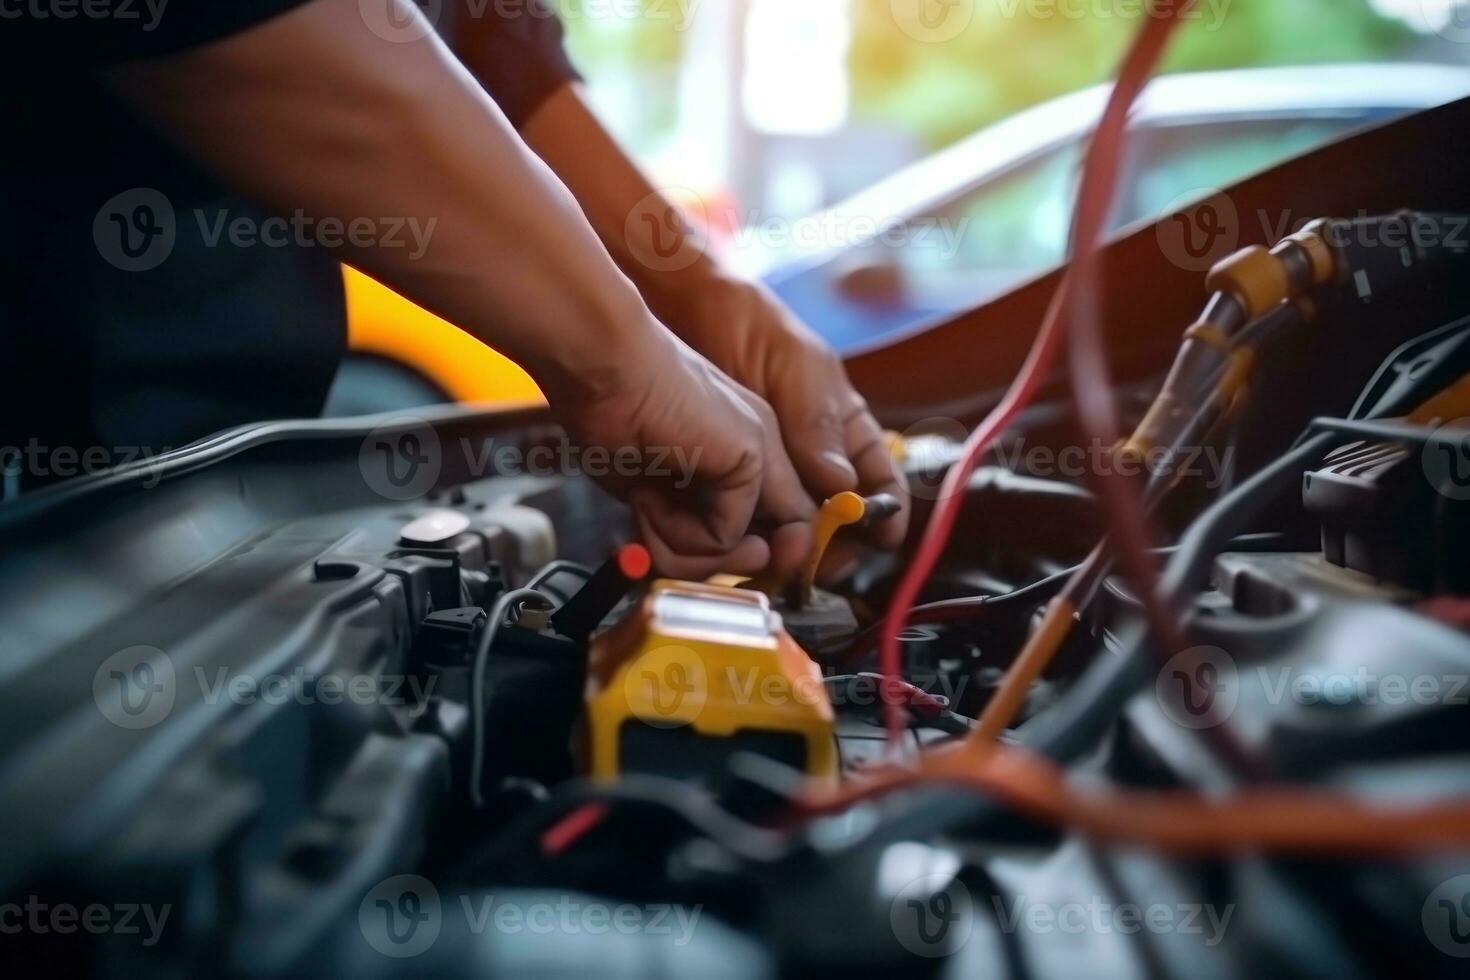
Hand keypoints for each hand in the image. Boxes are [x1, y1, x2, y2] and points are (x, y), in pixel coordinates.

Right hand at [554, 329, 816, 579]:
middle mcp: (765, 450)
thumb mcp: (655, 488)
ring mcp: (765, 451)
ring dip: (686, 550)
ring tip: (647, 511)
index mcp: (745, 450)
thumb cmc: (611, 411)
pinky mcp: (751, 456)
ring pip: (751, 551)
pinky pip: (723, 536)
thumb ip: (689, 526)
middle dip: (720, 567)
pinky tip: (648, 498)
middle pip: (776, 548)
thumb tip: (711, 563)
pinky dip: (678, 533)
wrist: (601, 363)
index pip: (772, 529)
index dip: (736, 560)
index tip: (684, 558)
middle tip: (664, 546)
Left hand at [655, 274, 908, 559]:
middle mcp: (811, 462)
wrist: (681, 312)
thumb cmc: (749, 325)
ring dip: (788, 552)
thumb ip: (819, 424)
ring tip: (776, 559)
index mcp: (843, 432)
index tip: (880, 539)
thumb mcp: (797, 366)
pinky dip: (746, 543)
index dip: (885, 516)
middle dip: (832, 548)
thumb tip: (844, 486)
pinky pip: (743, 526)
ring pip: (791, 532)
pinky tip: (740, 548)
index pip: (879, 485)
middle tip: (816, 561)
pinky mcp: (724, 485)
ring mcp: (768, 476)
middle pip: (836, 523)